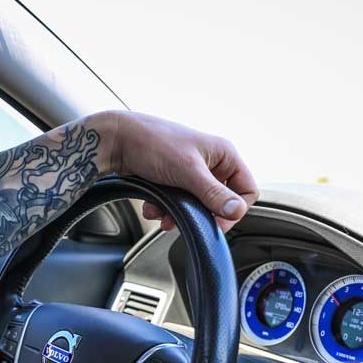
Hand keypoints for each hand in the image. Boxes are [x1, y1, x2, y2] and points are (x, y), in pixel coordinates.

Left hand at [102, 111, 258, 232]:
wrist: (116, 141)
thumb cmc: (152, 143)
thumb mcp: (187, 172)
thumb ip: (213, 193)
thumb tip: (236, 211)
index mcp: (223, 154)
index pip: (247, 190)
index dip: (234, 209)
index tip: (216, 222)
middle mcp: (211, 162)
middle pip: (219, 202)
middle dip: (200, 214)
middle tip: (185, 220)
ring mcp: (192, 172)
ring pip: (197, 206)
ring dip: (179, 214)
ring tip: (162, 213)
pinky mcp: (174, 180)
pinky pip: (179, 203)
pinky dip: (166, 209)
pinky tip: (153, 207)